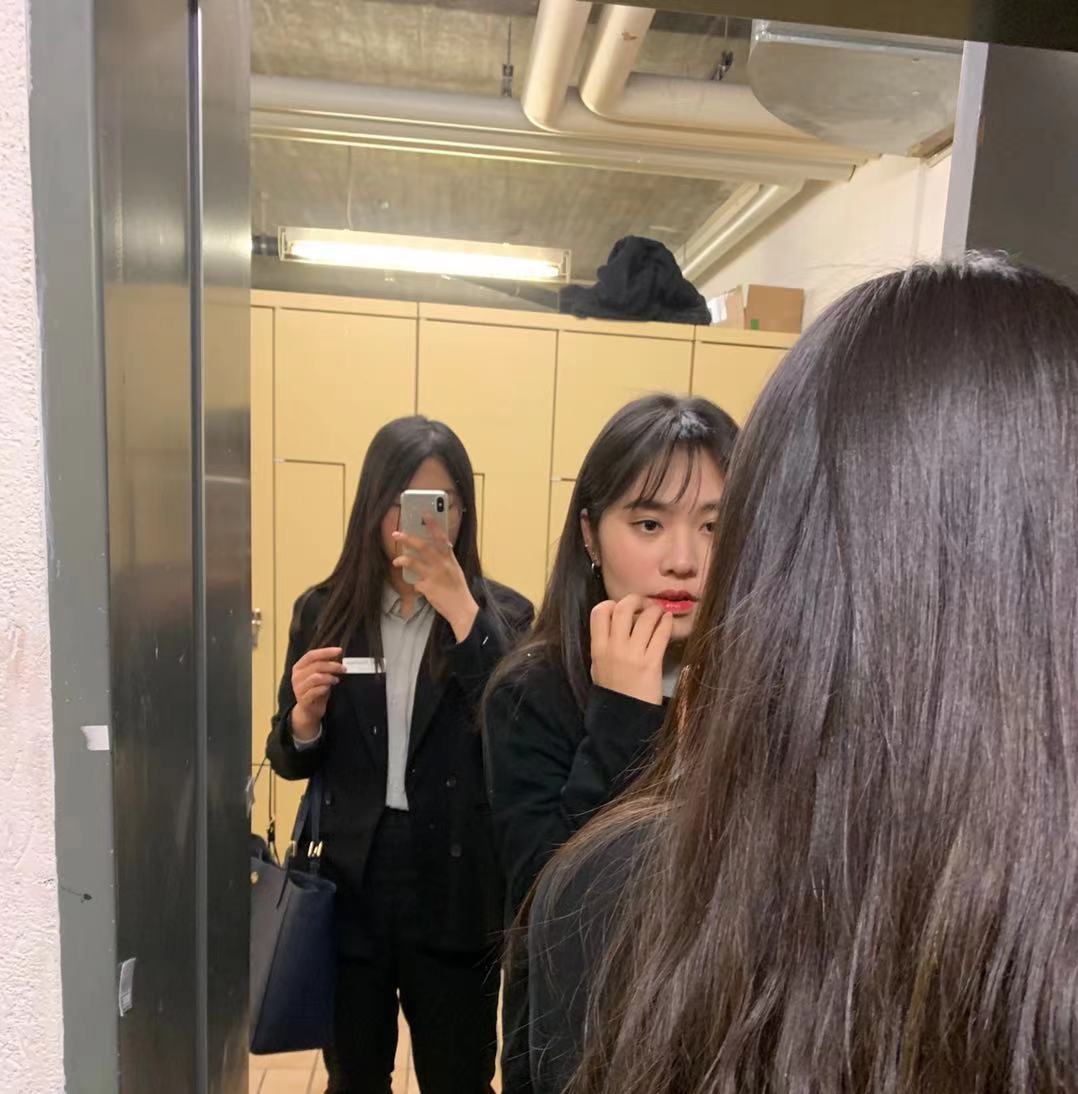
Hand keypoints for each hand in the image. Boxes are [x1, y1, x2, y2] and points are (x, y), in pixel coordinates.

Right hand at [290, 646, 344, 738]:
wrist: (309, 711)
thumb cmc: (316, 689)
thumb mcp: (319, 675)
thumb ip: (324, 665)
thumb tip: (337, 654)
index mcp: (298, 667)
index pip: (311, 655)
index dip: (326, 652)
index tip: (339, 650)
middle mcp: (296, 676)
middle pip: (316, 665)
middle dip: (333, 666)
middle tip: (344, 668)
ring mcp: (298, 688)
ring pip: (316, 677)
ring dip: (330, 677)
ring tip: (336, 680)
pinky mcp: (303, 699)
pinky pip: (316, 691)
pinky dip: (325, 688)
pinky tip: (329, 688)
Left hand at [391, 516, 478, 641]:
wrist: (461, 608)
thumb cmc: (457, 589)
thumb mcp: (455, 570)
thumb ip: (445, 559)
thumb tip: (434, 549)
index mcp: (450, 558)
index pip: (441, 537)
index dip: (433, 525)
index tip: (425, 513)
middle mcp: (442, 565)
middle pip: (423, 547)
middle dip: (408, 538)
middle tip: (396, 534)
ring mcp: (434, 576)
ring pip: (413, 563)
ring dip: (403, 559)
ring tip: (396, 560)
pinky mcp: (427, 588)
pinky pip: (415, 583)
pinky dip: (415, 584)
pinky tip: (418, 587)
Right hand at [590, 595, 672, 705]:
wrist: (624, 718)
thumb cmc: (612, 691)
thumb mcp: (598, 666)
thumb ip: (604, 644)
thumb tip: (616, 623)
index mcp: (598, 648)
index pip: (599, 612)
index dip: (611, 604)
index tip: (620, 607)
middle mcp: (614, 647)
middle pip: (623, 608)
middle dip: (635, 600)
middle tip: (644, 603)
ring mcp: (633, 654)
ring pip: (645, 618)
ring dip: (655, 610)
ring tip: (659, 611)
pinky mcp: (652, 662)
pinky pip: (660, 634)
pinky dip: (666, 623)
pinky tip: (668, 621)